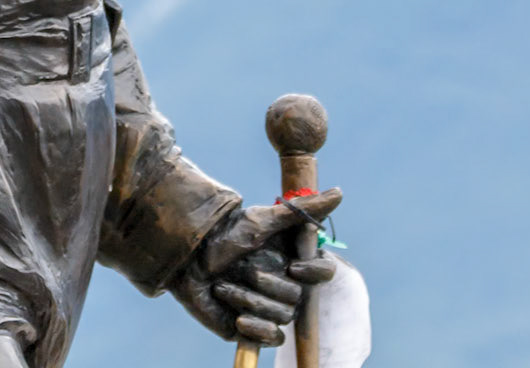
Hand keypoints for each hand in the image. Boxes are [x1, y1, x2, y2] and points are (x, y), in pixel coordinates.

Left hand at [172, 188, 340, 346]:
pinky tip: (239, 319)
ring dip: (251, 301)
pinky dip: (258, 330)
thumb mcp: (263, 219)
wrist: (189, 258)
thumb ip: (302, 210)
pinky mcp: (254, 328)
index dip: (314, 272)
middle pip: (298, 296)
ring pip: (282, 316)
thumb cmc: (226, 233)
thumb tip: (340, 192)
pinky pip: (272, 338)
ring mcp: (270, 306)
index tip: (292, 266)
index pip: (323, 272)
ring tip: (224, 286)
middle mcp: (285, 283)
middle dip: (267, 284)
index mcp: (292, 259)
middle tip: (242, 269)